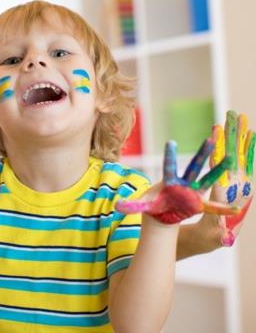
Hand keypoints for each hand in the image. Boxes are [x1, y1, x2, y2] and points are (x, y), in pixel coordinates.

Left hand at [116, 140, 238, 223]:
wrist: (162, 215)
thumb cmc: (153, 204)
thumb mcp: (142, 205)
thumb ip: (132, 205)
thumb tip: (117, 207)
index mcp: (169, 181)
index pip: (169, 166)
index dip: (170, 155)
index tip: (171, 141)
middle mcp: (183, 183)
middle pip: (193, 166)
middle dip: (202, 154)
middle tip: (211, 138)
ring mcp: (193, 192)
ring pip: (207, 179)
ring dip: (218, 171)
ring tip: (230, 159)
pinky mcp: (198, 203)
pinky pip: (213, 206)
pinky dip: (223, 209)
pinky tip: (235, 210)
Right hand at [207, 111, 254, 245]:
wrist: (213, 235)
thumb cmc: (212, 237)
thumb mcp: (216, 238)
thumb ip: (221, 238)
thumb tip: (226, 240)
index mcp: (232, 196)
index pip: (228, 172)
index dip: (225, 158)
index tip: (222, 142)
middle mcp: (235, 185)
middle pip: (236, 156)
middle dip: (237, 137)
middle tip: (238, 117)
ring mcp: (231, 179)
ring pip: (233, 152)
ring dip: (234, 134)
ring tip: (236, 116)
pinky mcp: (225, 177)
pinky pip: (226, 156)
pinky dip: (226, 142)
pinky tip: (225, 129)